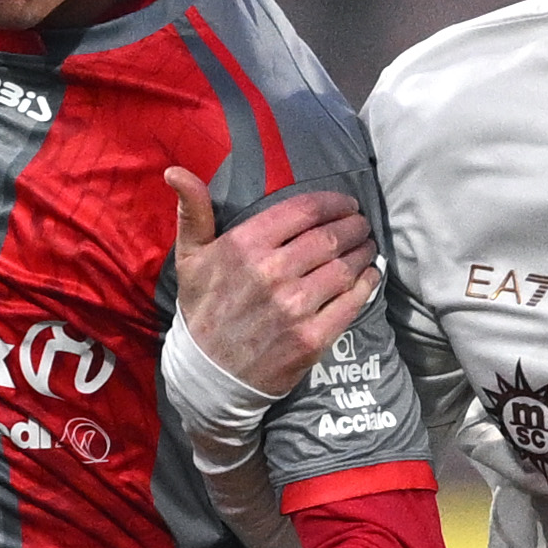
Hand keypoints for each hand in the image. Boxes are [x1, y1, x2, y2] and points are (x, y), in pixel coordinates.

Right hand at [166, 167, 380, 398]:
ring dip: (363, 253)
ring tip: (367, 247)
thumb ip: (192, 212)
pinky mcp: (311, 338)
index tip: (346, 204)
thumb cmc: (203, 310)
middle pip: (330, 237)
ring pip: (345, 268)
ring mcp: (294, 307)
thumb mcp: (190, 258)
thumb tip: (176, 171)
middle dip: (353, 227)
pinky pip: (351, 303)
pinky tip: (370, 276)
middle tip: (361, 226)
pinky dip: (367, 285)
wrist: (209, 376)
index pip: (304, 211)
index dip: (334, 203)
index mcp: (246, 246)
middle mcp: (272, 273)